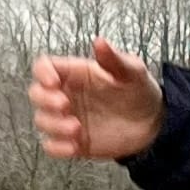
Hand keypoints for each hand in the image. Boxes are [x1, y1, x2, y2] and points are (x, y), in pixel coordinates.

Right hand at [28, 37, 164, 160]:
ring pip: (42, 120)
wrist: (152, 123)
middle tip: (65, 105)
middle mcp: (68, 94)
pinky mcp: (73, 141)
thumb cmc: (140, 90)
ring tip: (76, 128)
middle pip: (36, 93)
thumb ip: (114, 58)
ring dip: (53, 125)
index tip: (53, 82)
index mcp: (77, 73)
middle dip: (45, 100)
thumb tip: (99, 41)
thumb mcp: (132, 70)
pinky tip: (73, 146)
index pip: (45, 66)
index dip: (42, 72)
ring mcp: (68, 118)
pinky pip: (52, 146)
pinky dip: (57, 148)